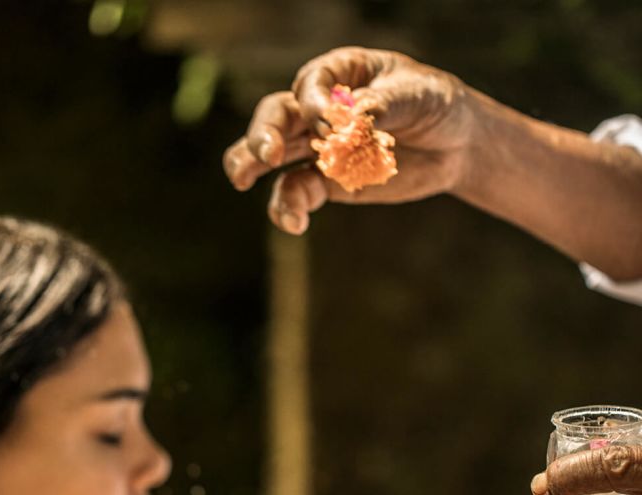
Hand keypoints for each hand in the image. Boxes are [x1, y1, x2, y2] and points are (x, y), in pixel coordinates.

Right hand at [222, 47, 475, 233]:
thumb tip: (350, 119)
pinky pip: (295, 191)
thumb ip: (382, 105)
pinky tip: (294, 223)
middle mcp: (318, 108)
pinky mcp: (325, 180)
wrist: (453, 144)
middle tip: (266, 155)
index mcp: (341, 73)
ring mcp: (317, 146)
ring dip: (251, 164)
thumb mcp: (419, 95)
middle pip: (277, 115)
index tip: (330, 125)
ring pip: (272, 153)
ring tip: (240, 180)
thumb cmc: (436, 104)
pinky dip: (288, 206)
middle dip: (265, 133)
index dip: (313, 104)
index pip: (311, 83)